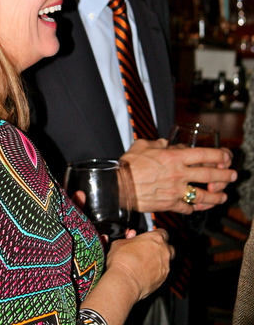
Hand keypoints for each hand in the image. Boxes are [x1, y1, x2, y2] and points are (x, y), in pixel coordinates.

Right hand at [106, 229, 173, 300]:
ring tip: (146, 263)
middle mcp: (164, 251)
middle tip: (149, 250)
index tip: (149, 238)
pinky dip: (157, 272)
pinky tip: (145, 273)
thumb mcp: (120, 242)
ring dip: (160, 261)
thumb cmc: (122, 260)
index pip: (163, 232)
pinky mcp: (163, 279)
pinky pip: (163, 273)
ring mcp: (165, 266)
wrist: (125, 281)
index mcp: (155, 238)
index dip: (156, 235)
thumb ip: (129, 237)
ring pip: (167, 261)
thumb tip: (131, 236)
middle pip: (169, 247)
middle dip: (162, 248)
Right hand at [122, 139, 236, 213]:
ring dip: (217, 196)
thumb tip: (165, 143)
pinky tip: (199, 206)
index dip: (219, 155)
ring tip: (223, 196)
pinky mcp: (171, 205)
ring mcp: (176, 191)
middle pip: (210, 175)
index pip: (204, 154)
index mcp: (174, 157)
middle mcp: (179, 174)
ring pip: (204, 195)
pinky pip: (189, 208)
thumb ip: (157, 143)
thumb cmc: (129, 164)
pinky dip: (195, 207)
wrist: (119, 187)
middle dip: (226, 175)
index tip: (226, 156)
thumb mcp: (143, 145)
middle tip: (233, 175)